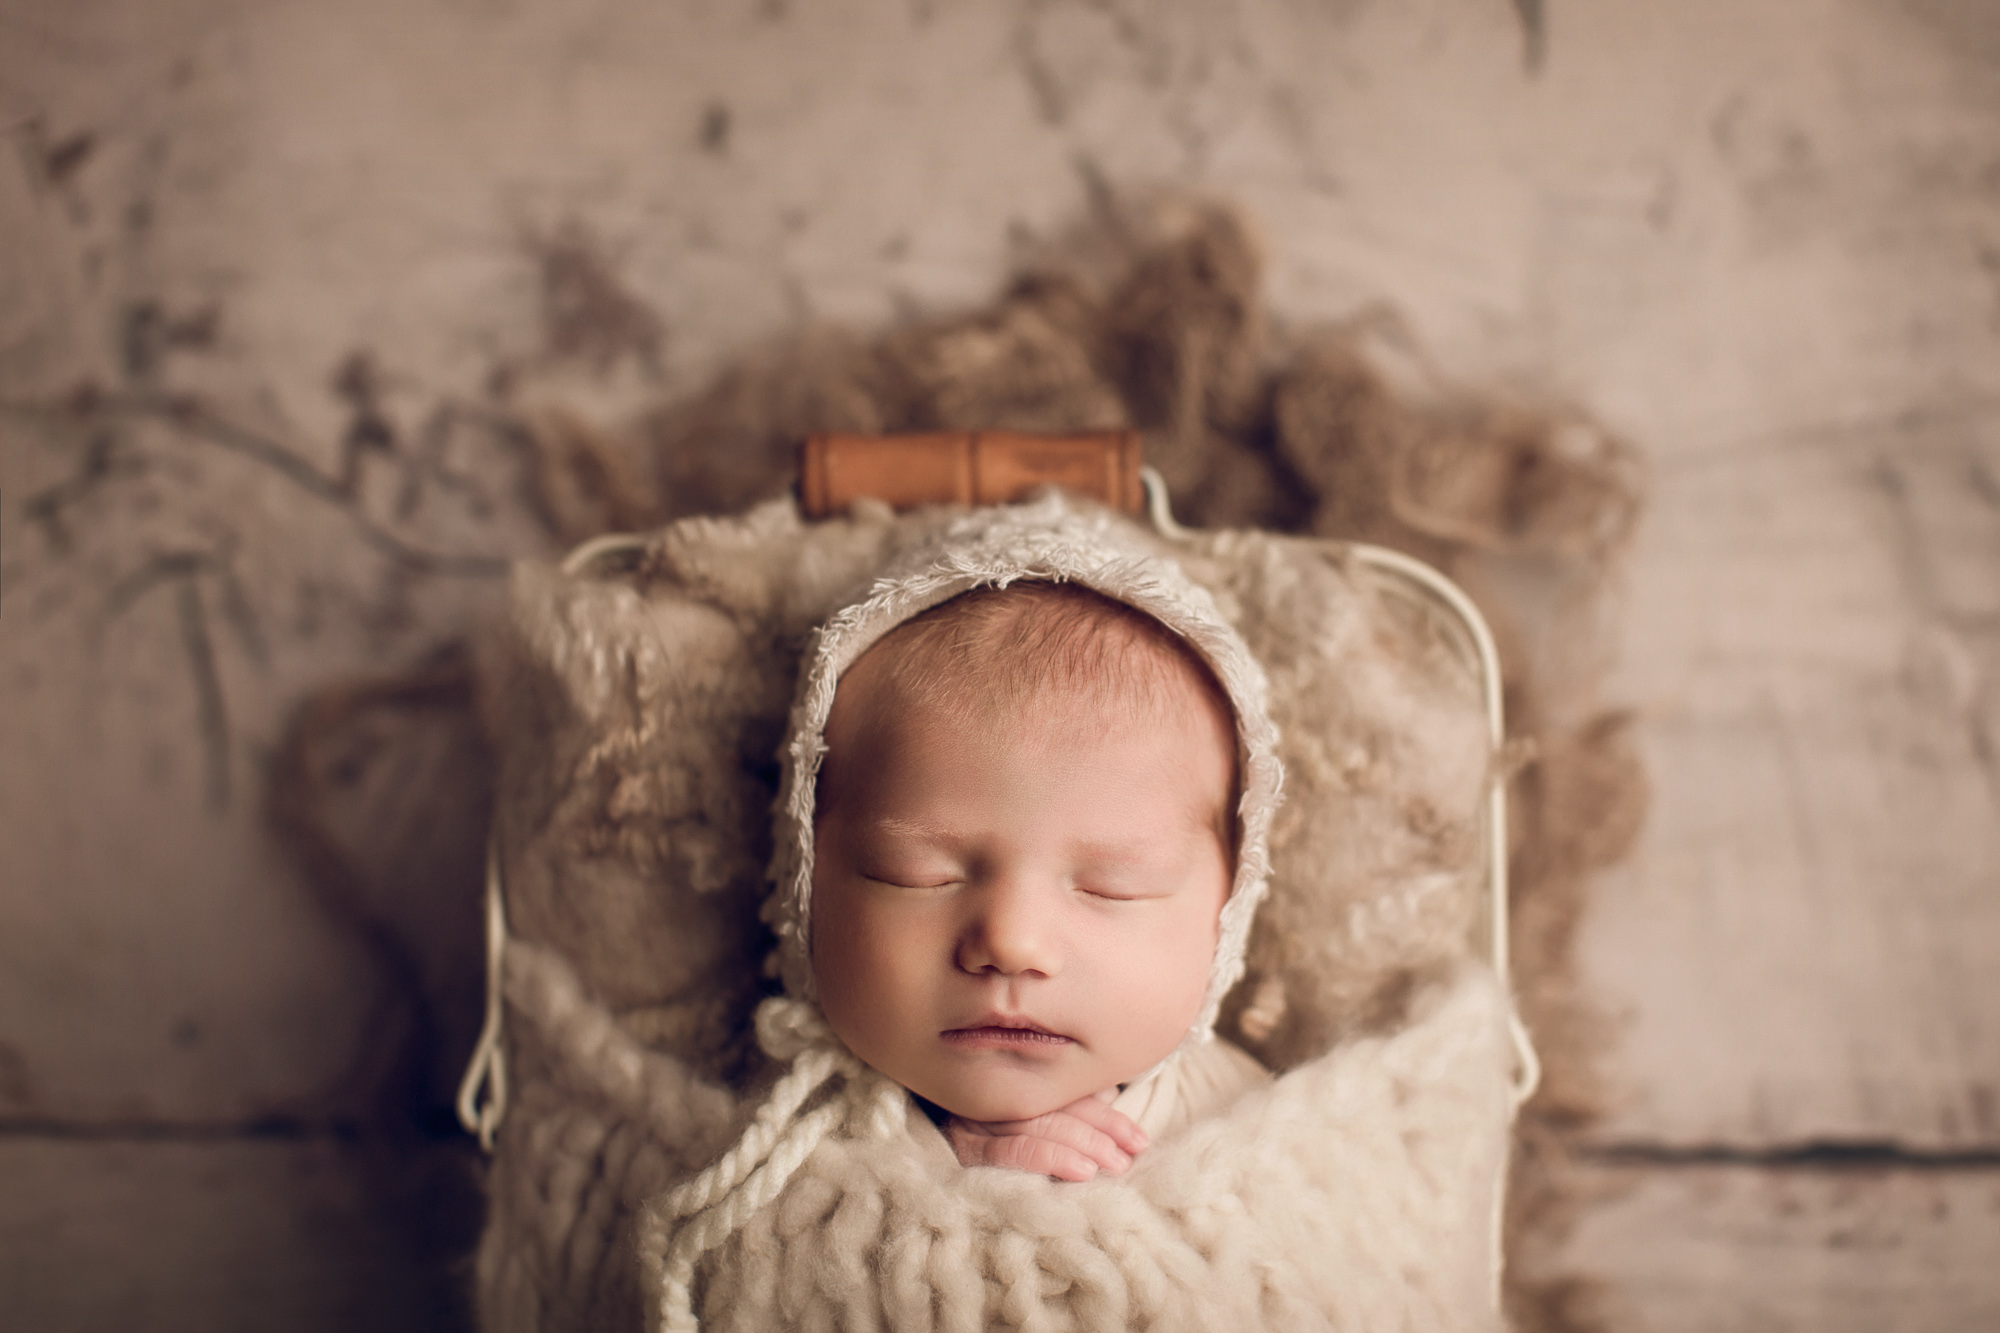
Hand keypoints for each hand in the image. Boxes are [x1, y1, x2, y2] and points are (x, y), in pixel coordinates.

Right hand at [945, 1089, 1149, 1181]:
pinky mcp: (957, 1149)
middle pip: (1055, 1109)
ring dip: (1081, 1146)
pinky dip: (1046, 1158)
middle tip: (1131, 1154)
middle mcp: (992, 1093)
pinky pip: (1006, 1152)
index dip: (1106, 1115)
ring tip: (1113, 1165)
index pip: (1065, 1095)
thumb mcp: (1016, 1099)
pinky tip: (1080, 1172)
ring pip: (1037, 1127)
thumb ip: (1058, 1094)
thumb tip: (1105, 1094)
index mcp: (1010, 1078)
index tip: (1138, 1137)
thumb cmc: (966, 1108)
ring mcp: (972, 1120)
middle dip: (1100, 1132)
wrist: (899, 1135)